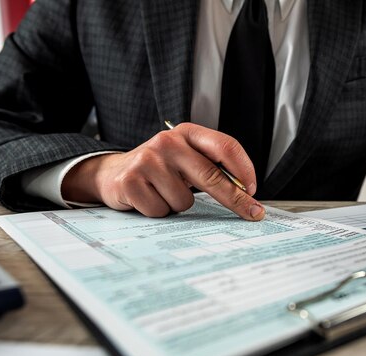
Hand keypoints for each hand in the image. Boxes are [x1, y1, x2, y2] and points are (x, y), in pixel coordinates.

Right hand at [62, 123, 264, 219]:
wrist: (112, 173)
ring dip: (177, 206)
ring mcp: (147, 160)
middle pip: (211, 176)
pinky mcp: (130, 181)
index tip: (253, 190)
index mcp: (187, 133)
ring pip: (185, 202)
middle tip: (252, 213)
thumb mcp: (185, 158)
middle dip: (236, 199)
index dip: (244, 170)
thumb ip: (211, 168)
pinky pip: (162, 211)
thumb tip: (246, 194)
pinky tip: (148, 199)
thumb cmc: (159, 169)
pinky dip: (158, 212)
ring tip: (163, 193)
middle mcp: (167, 142)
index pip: (225, 146)